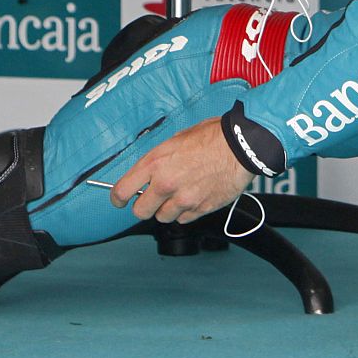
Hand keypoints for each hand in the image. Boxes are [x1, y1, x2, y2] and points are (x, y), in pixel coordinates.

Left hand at [111, 118, 252, 223]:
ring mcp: (184, 200)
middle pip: (140, 212)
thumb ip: (158, 161)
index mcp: (155, 163)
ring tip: (179, 193)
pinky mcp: (200, 209)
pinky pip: (184, 219)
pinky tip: (193, 197)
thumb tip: (148, 174)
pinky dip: (185, 212)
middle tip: (150, 198)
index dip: (117, 198)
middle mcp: (166, 184)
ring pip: (163, 217)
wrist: (240, 147)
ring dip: (166, 209)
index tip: (119, 200)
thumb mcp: (175, 140)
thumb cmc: (211, 138)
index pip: (122, 190)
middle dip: (143, 206)